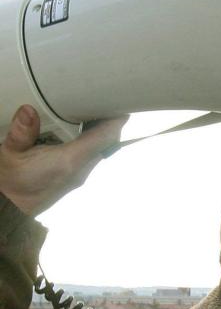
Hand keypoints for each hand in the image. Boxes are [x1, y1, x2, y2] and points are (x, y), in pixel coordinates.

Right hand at [0, 105, 127, 215]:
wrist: (10, 208)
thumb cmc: (10, 182)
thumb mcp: (10, 153)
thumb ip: (21, 132)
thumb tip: (29, 111)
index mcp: (70, 161)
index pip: (104, 139)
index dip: (116, 121)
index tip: (120, 105)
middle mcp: (81, 170)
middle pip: (106, 142)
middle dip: (109, 121)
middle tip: (104, 100)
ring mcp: (80, 175)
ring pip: (100, 149)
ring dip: (100, 131)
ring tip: (93, 109)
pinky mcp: (75, 177)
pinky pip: (91, 155)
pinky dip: (91, 140)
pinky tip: (79, 128)